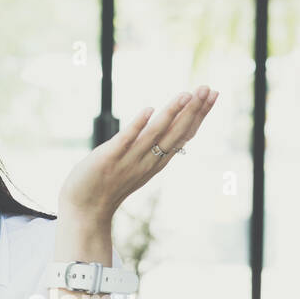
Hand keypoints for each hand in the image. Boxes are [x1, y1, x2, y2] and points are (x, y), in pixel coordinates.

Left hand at [59, 84, 217, 223]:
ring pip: (156, 134)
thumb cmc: (109, 186)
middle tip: (208, 88)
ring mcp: (130, 159)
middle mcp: (148, 160)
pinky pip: (126, 140)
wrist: (85, 210)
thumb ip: (150, 148)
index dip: (200, 114)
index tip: (213, 94)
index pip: (184, 134)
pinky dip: (138, 126)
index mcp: (157, 160)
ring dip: (172, 113)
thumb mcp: (137, 165)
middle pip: (177, 132)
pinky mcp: (109, 158)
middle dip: (193, 110)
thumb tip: (162, 127)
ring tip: (186, 94)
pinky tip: (149, 110)